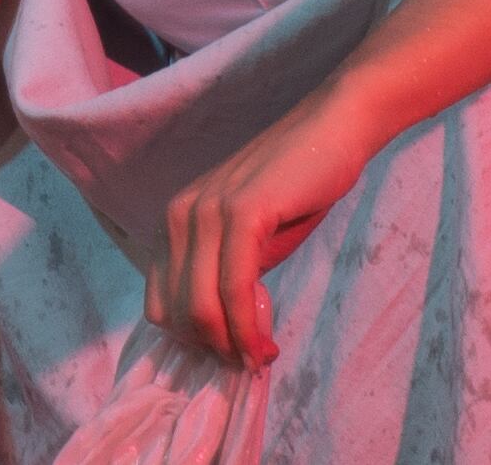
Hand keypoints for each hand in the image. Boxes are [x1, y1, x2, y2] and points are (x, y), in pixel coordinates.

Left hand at [145, 89, 379, 368]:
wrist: (331, 132)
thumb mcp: (249, 243)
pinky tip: (266, 344)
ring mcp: (206, 212)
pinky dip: (248, 327)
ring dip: (232, 345)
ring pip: (199, 307)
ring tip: (262, 355)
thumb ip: (226, 278)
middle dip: (213, 348)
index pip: (159, 302)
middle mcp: (178, 216)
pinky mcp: (241, 213)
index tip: (232, 352)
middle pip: (174, 312)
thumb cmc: (294, 190)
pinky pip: (234, 288)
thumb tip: (220, 337)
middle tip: (253, 358)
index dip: (192, 339)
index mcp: (173, 223)